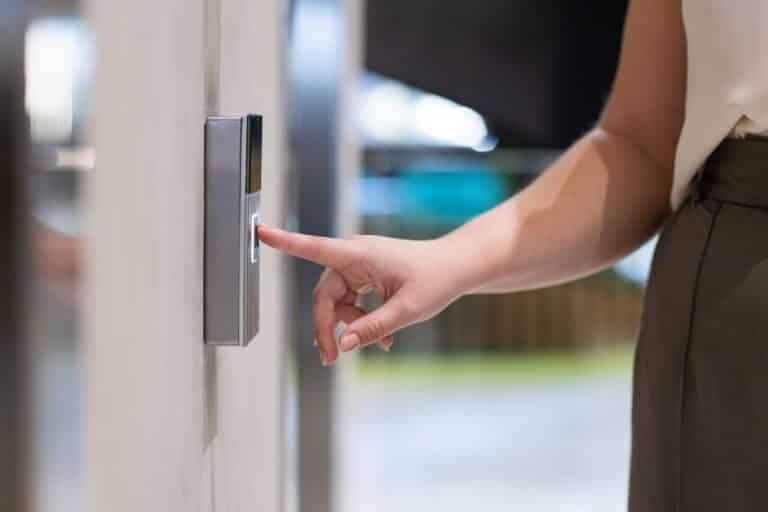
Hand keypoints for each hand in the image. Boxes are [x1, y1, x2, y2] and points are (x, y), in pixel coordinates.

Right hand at [258, 225, 464, 364]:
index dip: (285, 242)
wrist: (459, 266)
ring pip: (337, 300)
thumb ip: (372, 328)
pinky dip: (362, 320)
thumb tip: (342, 344)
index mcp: (360, 254)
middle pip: (324, 294)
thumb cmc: (438, 279)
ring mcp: (361, 264)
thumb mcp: (407, 310)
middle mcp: (355, 255)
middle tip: (331, 358)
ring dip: (349, 325)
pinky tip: (382, 339)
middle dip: (327, 326)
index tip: (259, 232)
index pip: (314, 248)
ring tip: (376, 346)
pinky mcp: (368, 274)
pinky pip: (352, 300)